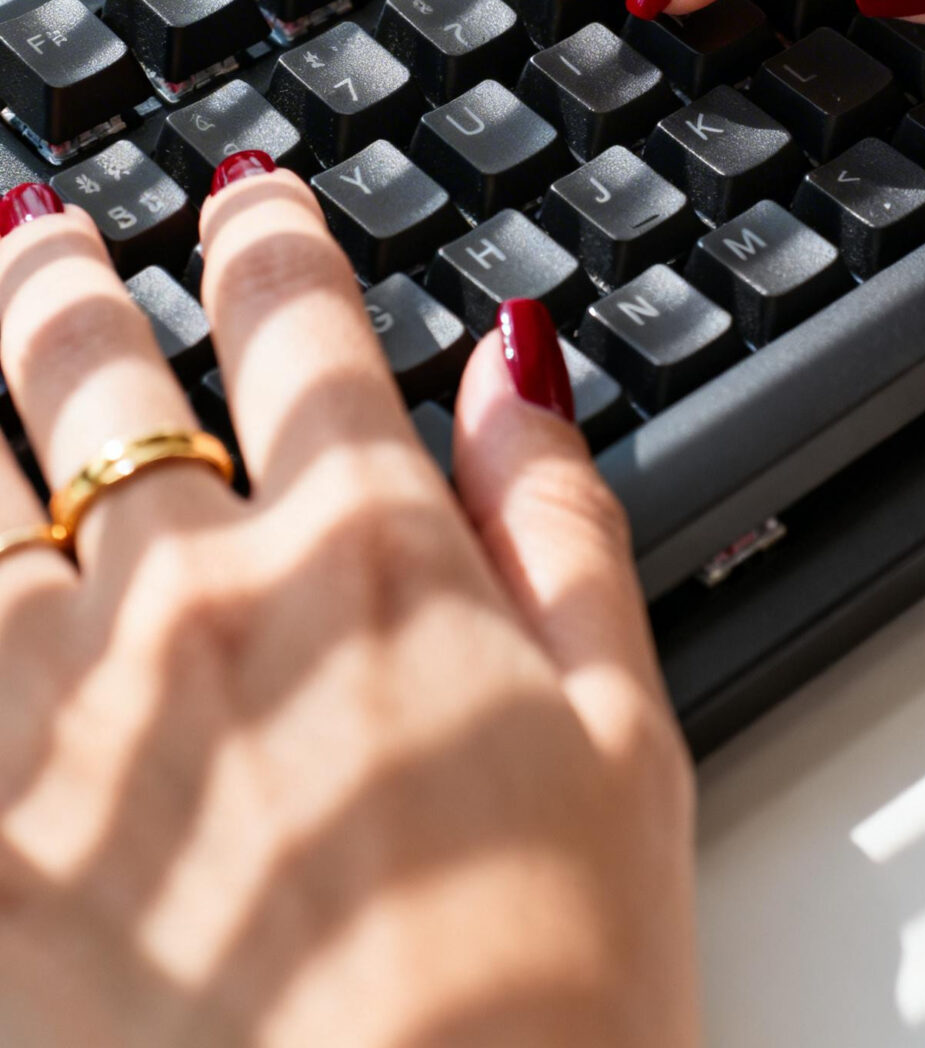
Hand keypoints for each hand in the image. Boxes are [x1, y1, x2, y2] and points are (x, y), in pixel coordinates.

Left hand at [0, 169, 697, 1047]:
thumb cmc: (545, 998)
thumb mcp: (625, 734)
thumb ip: (563, 522)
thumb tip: (513, 361)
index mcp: (370, 563)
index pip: (298, 327)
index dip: (268, 238)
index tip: (246, 197)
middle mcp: (199, 604)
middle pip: (102, 375)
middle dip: (65, 280)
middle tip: (43, 229)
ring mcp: (60, 716)